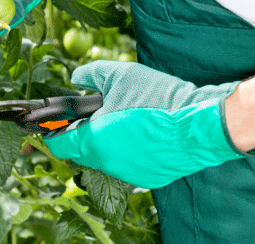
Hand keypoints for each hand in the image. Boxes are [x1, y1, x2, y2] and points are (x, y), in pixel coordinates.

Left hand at [43, 61, 249, 188]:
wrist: (200, 125)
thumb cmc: (159, 99)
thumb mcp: (121, 75)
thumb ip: (92, 74)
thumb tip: (76, 77)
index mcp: (94, 141)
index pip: (58, 144)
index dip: (54, 131)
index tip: (57, 121)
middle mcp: (107, 164)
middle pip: (83, 151)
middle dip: (86, 133)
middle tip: (102, 112)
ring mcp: (128, 175)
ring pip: (108, 158)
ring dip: (110, 142)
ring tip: (130, 118)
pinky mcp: (148, 179)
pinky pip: (130, 164)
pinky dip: (132, 151)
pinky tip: (147, 133)